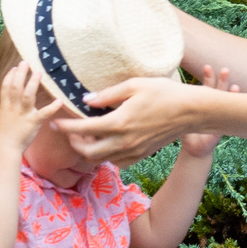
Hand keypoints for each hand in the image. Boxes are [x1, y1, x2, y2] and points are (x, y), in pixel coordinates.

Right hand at [0, 62, 64, 147]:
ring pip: (27, 95)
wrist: (5, 148)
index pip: (6, 87)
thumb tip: (4, 103)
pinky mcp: (33, 122)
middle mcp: (13, 108)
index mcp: (6, 106)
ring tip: (39, 73)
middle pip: (15, 87)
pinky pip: (43, 113)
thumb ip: (4, 109)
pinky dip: (52, 107)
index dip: (10, 76)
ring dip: (33, 83)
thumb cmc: (4, 134)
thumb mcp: (1, 118)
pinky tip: (60, 101)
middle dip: (20, 74)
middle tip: (25, 62)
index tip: (15, 67)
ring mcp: (23, 114)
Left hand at [58, 75, 211, 165]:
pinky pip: (117, 162)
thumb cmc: (166, 93)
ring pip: (101, 159)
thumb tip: (86, 100)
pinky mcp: (142, 154)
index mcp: (119, 122)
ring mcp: (134, 150)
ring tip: (89, 136)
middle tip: (70, 131)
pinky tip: (109, 143)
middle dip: (74, 143)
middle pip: (87, 152)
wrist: (193, 111)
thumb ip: (108, 94)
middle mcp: (123, 141)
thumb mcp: (135, 85)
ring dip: (90, 150)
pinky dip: (107, 155)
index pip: (82, 129)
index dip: (64, 127)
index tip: (53, 123)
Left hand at [175, 64, 239, 158]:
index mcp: (202, 105)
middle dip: (222, 81)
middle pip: (219, 92)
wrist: (194, 151)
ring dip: (231, 95)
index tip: (207, 67)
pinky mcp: (220, 129)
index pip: (207, 88)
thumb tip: (158, 95)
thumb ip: (173, 109)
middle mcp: (212, 109)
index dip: (208, 78)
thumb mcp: (178, 119)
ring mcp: (218, 118)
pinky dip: (233, 113)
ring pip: (226, 104)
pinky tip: (237, 107)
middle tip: (225, 70)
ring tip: (235, 86)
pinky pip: (227, 120)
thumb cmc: (186, 133)